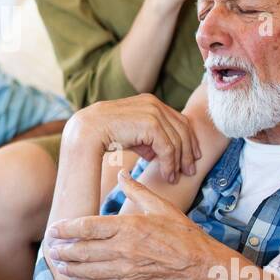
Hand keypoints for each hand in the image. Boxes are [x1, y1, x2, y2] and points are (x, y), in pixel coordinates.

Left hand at [44, 171, 221, 279]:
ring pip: (88, 270)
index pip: (87, 227)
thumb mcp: (160, 205)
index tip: (53, 229)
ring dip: (70, 267)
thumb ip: (136, 189)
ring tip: (59, 263)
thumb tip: (121, 173)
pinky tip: (78, 279)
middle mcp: (123, 249)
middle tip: (50, 248)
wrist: (199, 265)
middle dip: (63, 250)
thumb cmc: (181, 232)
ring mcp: (126, 269)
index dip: (66, 229)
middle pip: (82, 250)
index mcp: (128, 226)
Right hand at [67, 95, 199, 182]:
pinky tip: (168, 175)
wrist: (87, 132)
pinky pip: (168, 147)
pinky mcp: (151, 124)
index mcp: (150, 102)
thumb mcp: (131, 135)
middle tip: (191, 170)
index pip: (178, 120)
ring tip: (175, 177)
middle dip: (189, 151)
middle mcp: (154, 103)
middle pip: (182, 129)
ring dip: (179, 161)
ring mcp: (153, 112)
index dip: (188, 139)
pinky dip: (170, 164)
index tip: (192, 157)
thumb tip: (157, 154)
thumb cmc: (104, 134)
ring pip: (177, 140)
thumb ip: (146, 141)